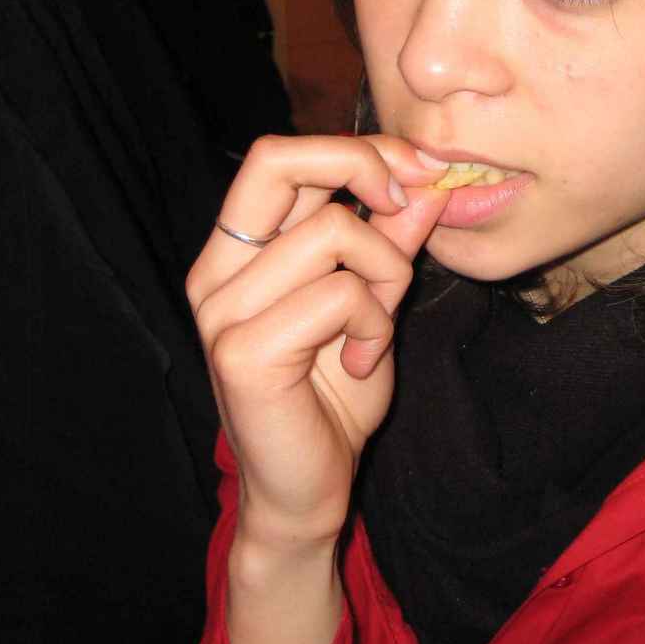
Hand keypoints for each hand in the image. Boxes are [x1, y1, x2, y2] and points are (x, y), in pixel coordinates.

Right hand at [185, 134, 447, 551]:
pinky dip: (374, 323)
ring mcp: (222, 311)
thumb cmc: (332, 400)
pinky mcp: (243, 351)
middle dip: (361, 165)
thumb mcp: (372, 304)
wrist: (306, 494)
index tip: (416, 173)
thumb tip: (428, 182)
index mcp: (236, 253)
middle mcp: (216, 272)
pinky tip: (363, 363)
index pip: (277, 157)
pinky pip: (339, 294)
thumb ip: (389, 243)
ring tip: (376, 328)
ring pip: (334, 233)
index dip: (355, 149)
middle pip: (278, 160)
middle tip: (405, 204)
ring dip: (385, 274)